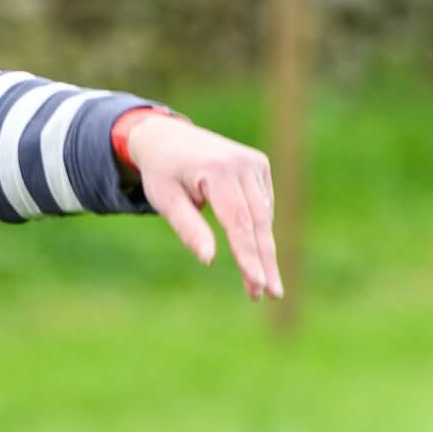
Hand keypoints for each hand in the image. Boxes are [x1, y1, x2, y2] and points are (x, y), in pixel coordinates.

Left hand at [123, 114, 283, 300]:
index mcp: (217, 170)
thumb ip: (188, 229)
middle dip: (263, 261)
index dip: (249, 255)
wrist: (166, 136)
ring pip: (264, 217)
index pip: (238, 220)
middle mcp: (242, 163)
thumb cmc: (162, 173)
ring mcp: (254, 162)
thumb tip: (209, 260)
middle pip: (257, 222)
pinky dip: (258, 230)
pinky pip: (262, 205)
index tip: (258, 283)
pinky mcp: (260, 165)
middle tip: (270, 294)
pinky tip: (251, 249)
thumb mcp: (165, 201)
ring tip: (257, 287)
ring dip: (262, 252)